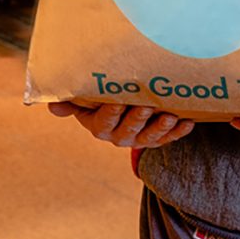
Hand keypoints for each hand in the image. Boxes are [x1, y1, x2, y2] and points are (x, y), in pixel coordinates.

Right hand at [46, 101, 194, 148]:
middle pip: (129, 130)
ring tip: (170, 115)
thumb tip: (50, 105)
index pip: (104, 122)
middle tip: (147, 105)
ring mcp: (139, 139)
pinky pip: (169, 139)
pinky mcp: (158, 139)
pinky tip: (189, 122)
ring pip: (150, 137)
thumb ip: (69, 102)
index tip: (118, 100)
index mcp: (99, 127)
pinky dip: (179, 131)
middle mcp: (119, 137)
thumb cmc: (98, 99)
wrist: (120, 108)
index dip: (111, 113)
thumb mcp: (83, 100)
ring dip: (161, 128)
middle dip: (139, 118)